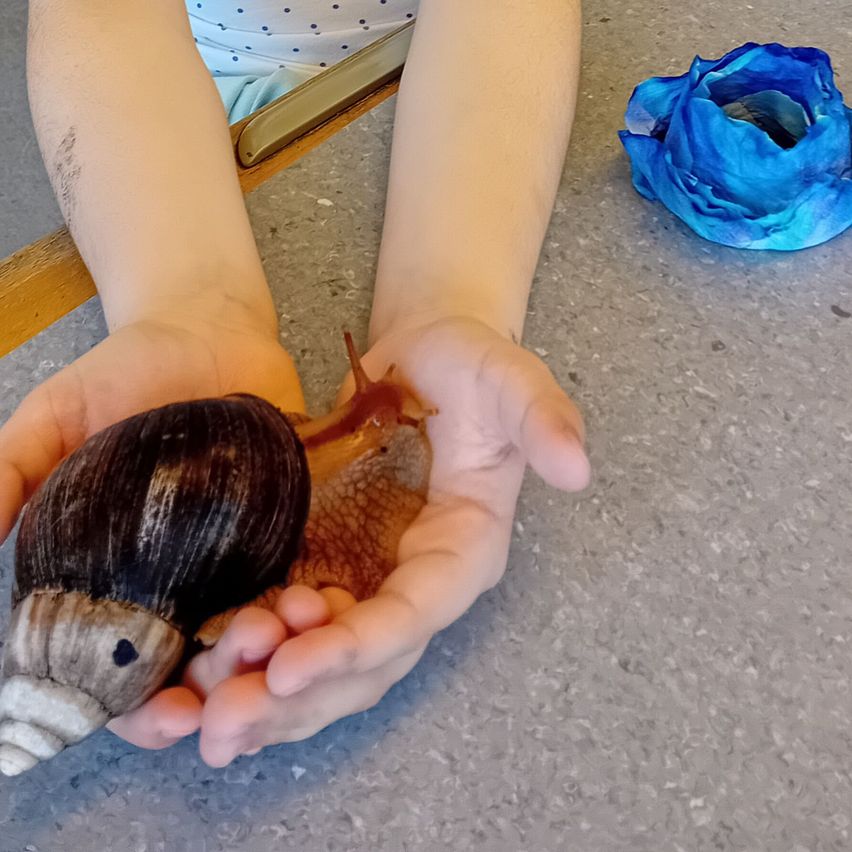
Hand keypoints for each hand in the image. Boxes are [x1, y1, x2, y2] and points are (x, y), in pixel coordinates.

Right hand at [0, 302, 305, 747]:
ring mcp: (246, 559)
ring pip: (264, 637)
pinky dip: (315, 609)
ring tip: (272, 637)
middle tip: (232, 677)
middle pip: (207, 667)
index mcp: (124, 578)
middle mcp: (188, 582)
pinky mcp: (296, 527)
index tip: (165, 714)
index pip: (132, 668)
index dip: (143, 708)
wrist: (206, 326)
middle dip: (220, 690)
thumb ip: (12, 477)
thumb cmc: (124, 375)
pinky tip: (317, 608)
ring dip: (270, 656)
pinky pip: (311, 581)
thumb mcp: (54, 418)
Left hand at [187, 315, 589, 765]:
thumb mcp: (510, 378)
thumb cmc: (470, 365)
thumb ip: (544, 417)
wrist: (424, 357)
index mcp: (463, 551)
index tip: (290, 667)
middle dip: (300, 696)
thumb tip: (579, 469)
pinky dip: (251, 651)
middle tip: (226, 721)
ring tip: (202, 706)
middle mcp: (416, 581)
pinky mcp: (328, 561)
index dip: (359, 646)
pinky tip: (200, 661)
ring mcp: (369, 576)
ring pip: (323, 658)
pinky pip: (290, 625)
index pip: (414, 615)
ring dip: (266, 689)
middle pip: (365, 662)